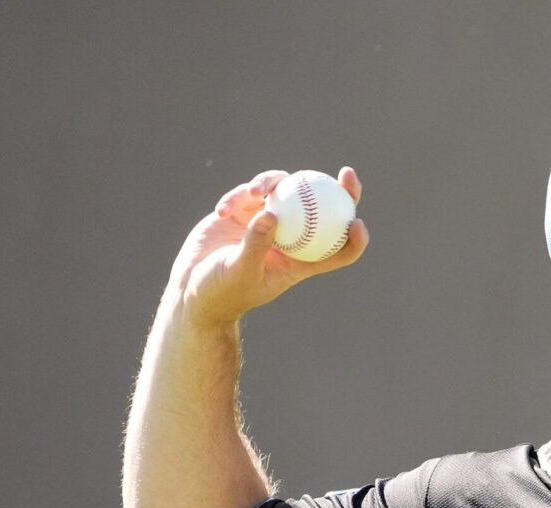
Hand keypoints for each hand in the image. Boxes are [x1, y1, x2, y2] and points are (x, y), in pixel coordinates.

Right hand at [166, 167, 368, 328]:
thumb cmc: (223, 291)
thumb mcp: (240, 271)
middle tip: (345, 173)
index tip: (357, 221)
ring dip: (274, 183)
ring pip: (285, 192)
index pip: (337, 250)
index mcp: (299, 262)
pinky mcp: (243, 212)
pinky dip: (237, 196)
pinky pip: (248, 194)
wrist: (192, 290)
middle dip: (340, 190)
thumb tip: (272, 214)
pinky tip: (222, 209)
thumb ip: (255, 244)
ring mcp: (267, 222)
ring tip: (256, 191)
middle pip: (323, 211)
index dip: (355, 237)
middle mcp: (289, 239)